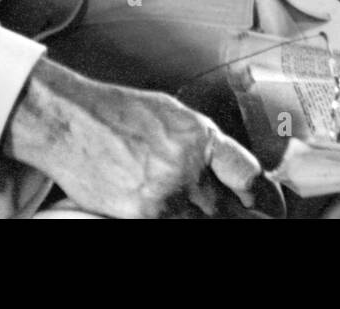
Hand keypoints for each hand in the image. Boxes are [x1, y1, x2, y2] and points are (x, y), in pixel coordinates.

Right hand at [4, 58, 284, 218]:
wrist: (69, 121)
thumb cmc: (113, 113)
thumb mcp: (169, 115)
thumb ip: (202, 145)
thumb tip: (228, 171)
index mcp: (199, 136)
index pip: (250, 176)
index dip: (267, 198)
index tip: (271, 208)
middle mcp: (187, 165)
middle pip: (230, 210)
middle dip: (238, 216)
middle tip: (244, 215)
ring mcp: (166, 194)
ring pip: (203, 223)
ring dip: (205, 219)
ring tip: (191, 208)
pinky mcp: (142, 215)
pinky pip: (172, 225)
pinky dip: (176, 220)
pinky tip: (171, 211)